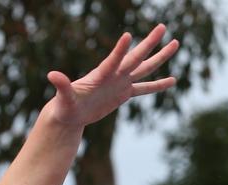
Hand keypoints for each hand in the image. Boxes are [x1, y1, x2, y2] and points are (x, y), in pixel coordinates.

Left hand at [45, 24, 177, 127]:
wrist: (70, 114)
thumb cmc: (64, 106)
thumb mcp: (63, 98)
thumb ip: (61, 85)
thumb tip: (51, 75)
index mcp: (100, 75)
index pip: (112, 61)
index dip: (119, 50)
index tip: (128, 35)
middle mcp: (114, 75)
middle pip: (135, 58)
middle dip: (149, 44)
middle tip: (163, 27)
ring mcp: (121, 83)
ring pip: (144, 69)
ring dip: (160, 57)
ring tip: (176, 43)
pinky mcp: (123, 94)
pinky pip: (144, 89)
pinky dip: (157, 86)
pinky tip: (172, 80)